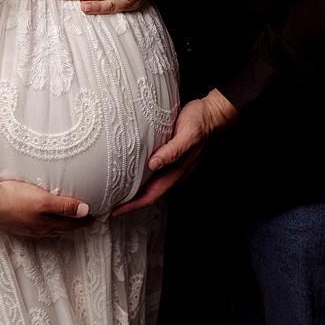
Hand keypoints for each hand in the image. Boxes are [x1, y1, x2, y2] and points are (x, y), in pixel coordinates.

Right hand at [0, 176, 92, 239]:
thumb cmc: (14, 199)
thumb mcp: (43, 200)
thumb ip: (64, 206)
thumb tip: (86, 211)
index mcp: (45, 224)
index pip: (70, 224)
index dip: (83, 221)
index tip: (95, 218)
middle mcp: (36, 230)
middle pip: (60, 229)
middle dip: (73, 225)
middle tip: (84, 221)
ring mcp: (23, 228)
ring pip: (47, 229)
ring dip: (58, 226)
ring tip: (65, 222)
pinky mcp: (13, 223)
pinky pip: (34, 227)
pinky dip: (43, 224)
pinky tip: (38, 220)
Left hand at [112, 89, 237, 216]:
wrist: (215, 114)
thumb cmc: (201, 121)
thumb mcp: (188, 134)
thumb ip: (173, 151)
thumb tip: (153, 164)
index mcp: (178, 171)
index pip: (152, 195)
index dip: (133, 205)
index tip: (115, 211)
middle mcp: (176, 172)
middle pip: (150, 194)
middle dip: (131, 202)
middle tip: (110, 205)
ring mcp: (176, 166)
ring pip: (153, 185)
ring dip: (136, 191)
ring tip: (118, 192)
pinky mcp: (174, 157)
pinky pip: (156, 173)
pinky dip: (142, 177)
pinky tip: (134, 171)